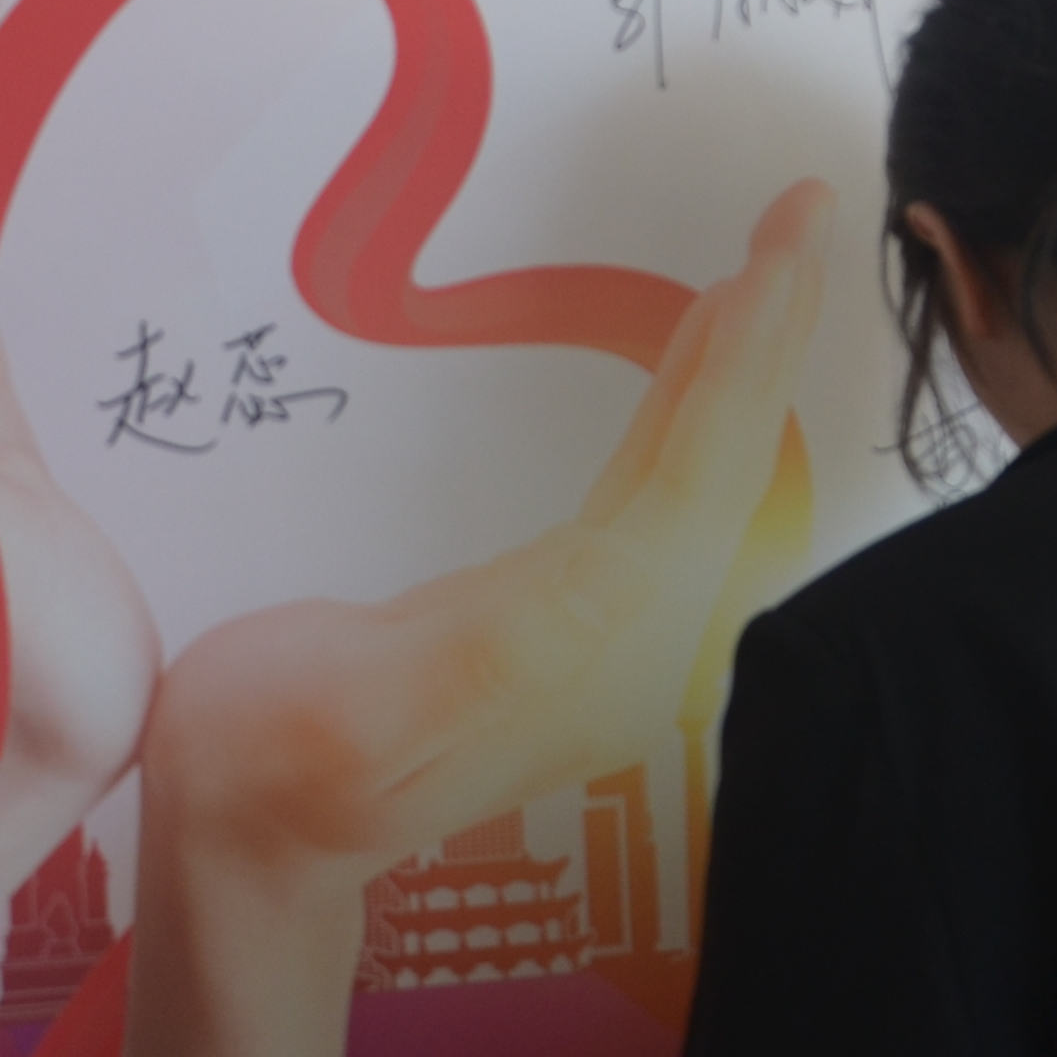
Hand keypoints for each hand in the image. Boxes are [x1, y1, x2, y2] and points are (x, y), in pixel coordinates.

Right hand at [144, 179, 831, 890]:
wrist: (250, 842)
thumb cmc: (268, 772)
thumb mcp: (342, 720)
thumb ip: (460, 668)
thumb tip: (584, 601)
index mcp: (583, 648)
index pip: (695, 484)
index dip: (743, 365)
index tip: (783, 254)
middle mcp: (628, 644)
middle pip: (724, 468)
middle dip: (769, 336)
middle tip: (807, 213)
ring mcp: (609, 634)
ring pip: (703, 473)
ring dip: (741, 363)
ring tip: (775, 256)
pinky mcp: (573, 615)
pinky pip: (660, 489)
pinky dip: (690, 406)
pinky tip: (703, 356)